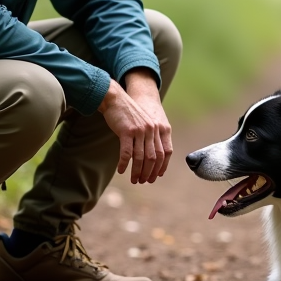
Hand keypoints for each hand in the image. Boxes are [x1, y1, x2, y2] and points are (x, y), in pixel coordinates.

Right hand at [98, 69, 172, 183]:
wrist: (115, 99)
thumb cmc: (129, 113)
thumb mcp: (144, 122)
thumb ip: (149, 135)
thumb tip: (150, 156)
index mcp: (158, 128)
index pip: (165, 152)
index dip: (162, 166)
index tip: (156, 176)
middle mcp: (151, 130)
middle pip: (153, 158)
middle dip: (149, 172)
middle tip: (143, 181)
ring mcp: (140, 131)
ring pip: (140, 158)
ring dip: (137, 171)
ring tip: (133, 180)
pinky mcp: (127, 131)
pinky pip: (127, 153)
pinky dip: (124, 164)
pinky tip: (121, 170)